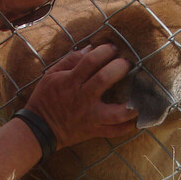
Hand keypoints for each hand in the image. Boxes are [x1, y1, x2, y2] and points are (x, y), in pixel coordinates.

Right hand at [23, 44, 137, 148]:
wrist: (40, 129)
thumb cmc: (46, 98)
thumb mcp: (52, 75)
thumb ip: (71, 60)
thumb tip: (92, 47)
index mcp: (71, 82)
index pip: (90, 61)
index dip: (104, 51)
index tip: (113, 48)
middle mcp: (83, 98)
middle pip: (104, 80)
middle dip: (119, 68)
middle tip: (128, 64)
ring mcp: (90, 117)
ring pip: (116, 113)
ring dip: (131, 105)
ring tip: (140, 96)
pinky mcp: (94, 131)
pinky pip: (114, 131)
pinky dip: (127, 127)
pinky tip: (136, 118)